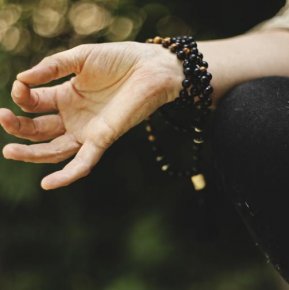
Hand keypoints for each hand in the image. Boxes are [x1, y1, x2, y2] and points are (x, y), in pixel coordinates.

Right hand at [0, 42, 182, 189]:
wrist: (150, 68)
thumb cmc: (119, 59)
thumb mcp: (80, 59)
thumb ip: (52, 67)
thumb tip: (22, 79)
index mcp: (66, 96)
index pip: (35, 103)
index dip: (23, 97)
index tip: (20, 87)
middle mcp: (74, 117)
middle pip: (39, 130)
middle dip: (19, 127)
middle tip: (2, 118)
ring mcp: (88, 130)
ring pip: (54, 150)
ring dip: (32, 154)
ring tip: (9, 151)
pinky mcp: (103, 139)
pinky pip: (83, 162)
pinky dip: (67, 175)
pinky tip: (47, 184)